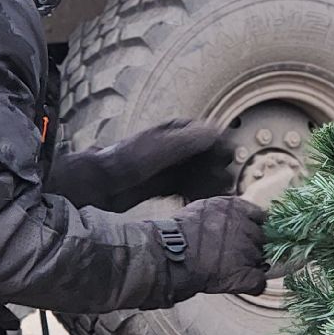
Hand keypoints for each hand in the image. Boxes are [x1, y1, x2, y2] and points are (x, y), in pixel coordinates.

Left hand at [111, 120, 238, 199]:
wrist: (103, 183)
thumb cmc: (130, 158)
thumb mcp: (164, 146)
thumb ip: (191, 139)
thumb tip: (217, 131)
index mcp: (174, 132)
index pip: (206, 135)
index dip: (220, 146)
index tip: (230, 159)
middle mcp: (173, 148)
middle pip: (204, 157)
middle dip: (216, 169)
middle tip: (227, 183)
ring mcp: (168, 168)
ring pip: (196, 175)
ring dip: (208, 184)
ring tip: (218, 195)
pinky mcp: (162, 186)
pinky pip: (185, 189)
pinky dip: (194, 195)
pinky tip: (200, 203)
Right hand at [167, 197, 267, 294]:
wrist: (168, 256)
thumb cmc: (177, 234)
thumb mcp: (203, 209)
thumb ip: (223, 212)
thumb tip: (230, 218)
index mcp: (236, 208)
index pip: (261, 217)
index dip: (255, 228)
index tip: (248, 235)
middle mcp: (246, 228)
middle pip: (263, 239)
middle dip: (252, 247)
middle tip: (234, 255)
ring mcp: (249, 252)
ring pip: (261, 260)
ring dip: (251, 265)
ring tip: (229, 269)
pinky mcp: (245, 275)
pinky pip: (260, 282)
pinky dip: (252, 285)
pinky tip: (238, 283)